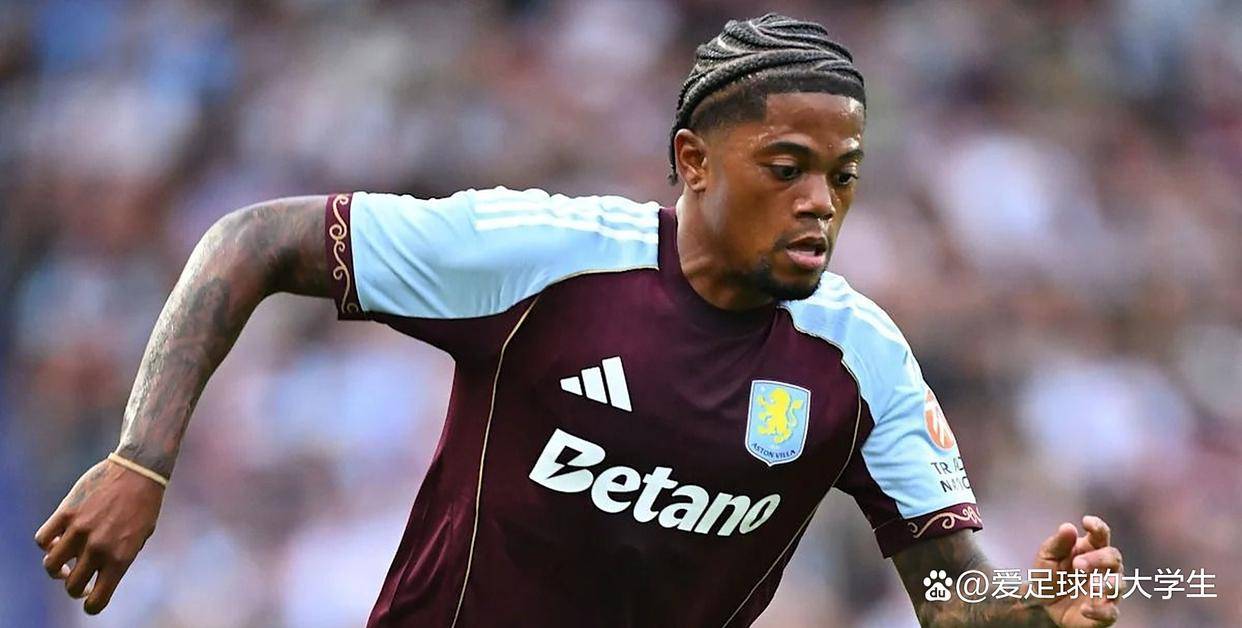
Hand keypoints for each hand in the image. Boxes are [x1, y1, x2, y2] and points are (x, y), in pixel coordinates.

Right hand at [34, 458, 164, 613]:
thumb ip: (120, 556)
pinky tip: (58, 538)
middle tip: (78, 577)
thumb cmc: (144, 504)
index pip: (97, 601)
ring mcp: (80, 530)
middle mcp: (98, 548)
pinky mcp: (66, 512)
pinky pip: (42, 539)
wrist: (139, 469)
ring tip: (63, 561)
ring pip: (50, 565)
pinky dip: (46, 543)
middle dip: (73, 586)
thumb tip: (97, 572)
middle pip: (70, 585)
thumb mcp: (140, 537)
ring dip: (55, 567)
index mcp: (121, 558)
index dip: (91, 604)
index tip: (90, 595)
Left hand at [1031, 515, 1122, 626]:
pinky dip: (1100, 611)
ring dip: (1107, 584)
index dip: (1098, 527)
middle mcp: (1104, 568)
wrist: (1042, 606)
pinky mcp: (1104, 613)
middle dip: (1098, 559)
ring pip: (1119, 584)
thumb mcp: (1047, 558)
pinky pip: (1111, 612)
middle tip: (1077, 565)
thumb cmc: (1049, 575)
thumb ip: (1057, 543)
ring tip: (1093, 586)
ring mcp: (1106, 591)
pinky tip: (1085, 609)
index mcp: (1090, 549)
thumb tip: (1068, 526)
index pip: (1101, 534)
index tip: (1086, 522)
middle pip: (1113, 557)